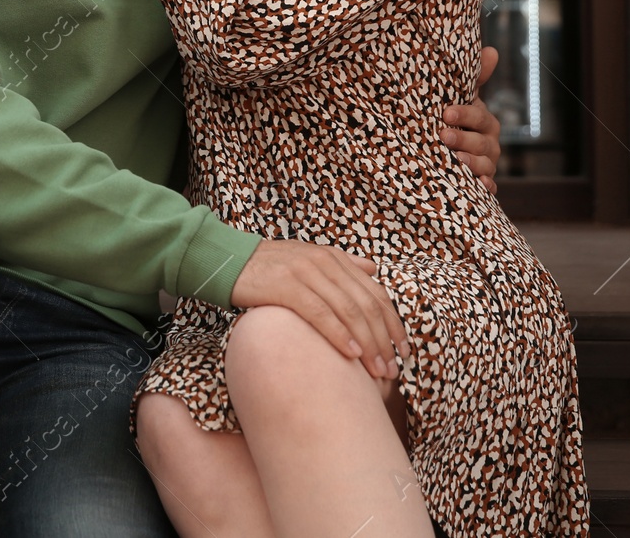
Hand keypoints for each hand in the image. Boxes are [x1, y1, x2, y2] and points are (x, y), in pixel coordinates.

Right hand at [229, 239, 407, 381]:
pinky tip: (351, 355)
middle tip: (392, 370)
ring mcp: (306, 272)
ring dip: (368, 344)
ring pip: (349, 311)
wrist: (226, 260)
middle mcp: (325, 262)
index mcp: (335, 258)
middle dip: (384, 340)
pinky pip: (320, 313)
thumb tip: (374, 270)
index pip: (376, 293)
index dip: (394, 324)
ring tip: (377, 371)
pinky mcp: (286, 286)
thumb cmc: (268, 268)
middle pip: (367, 304)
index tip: (403, 352)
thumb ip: (343, 265)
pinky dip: (339, 334)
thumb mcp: (309, 259)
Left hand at [441, 45, 501, 192]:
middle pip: (482, 143)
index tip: (446, 112)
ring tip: (455, 161)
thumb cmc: (455, 119)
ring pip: (485, 166)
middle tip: (443, 135)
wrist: (449, 148)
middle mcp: (489, 144)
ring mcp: (487, 165)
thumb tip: (491, 50)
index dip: (465, 114)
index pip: (479, 117)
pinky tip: (478, 186)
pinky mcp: (482, 184)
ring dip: (471, 164)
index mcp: (485, 122)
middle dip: (463, 139)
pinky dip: (484, 188)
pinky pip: (488, 188)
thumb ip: (474, 78)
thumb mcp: (462, 98)